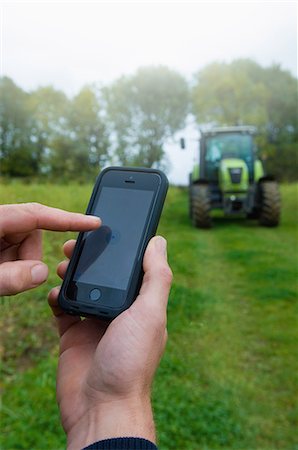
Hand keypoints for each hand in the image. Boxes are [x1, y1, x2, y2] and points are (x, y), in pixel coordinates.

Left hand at [0, 203, 99, 295]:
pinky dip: (15, 267)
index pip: (37, 214)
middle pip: (33, 232)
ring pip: (26, 243)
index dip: (68, 219)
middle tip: (11, 280)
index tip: (95, 223)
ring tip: (2, 280)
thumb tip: (42, 273)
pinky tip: (1, 277)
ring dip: (21, 265)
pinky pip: (17, 250)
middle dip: (30, 258)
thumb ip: (10, 278)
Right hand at [48, 236, 171, 448]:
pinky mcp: (73, 336)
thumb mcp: (150, 314)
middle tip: (75, 247)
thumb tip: (158, 241)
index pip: (132, 270)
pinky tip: (56, 295)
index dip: (120, 251)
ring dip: (72, 274)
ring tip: (64, 267)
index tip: (106, 232)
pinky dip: (57, 297)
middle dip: (90, 259)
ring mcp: (95, 324)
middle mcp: (119, 313)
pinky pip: (63, 309)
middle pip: (104, 277)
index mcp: (141, 306)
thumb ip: (156, 277)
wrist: (101, 407)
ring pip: (82, 289)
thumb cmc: (131, 362)